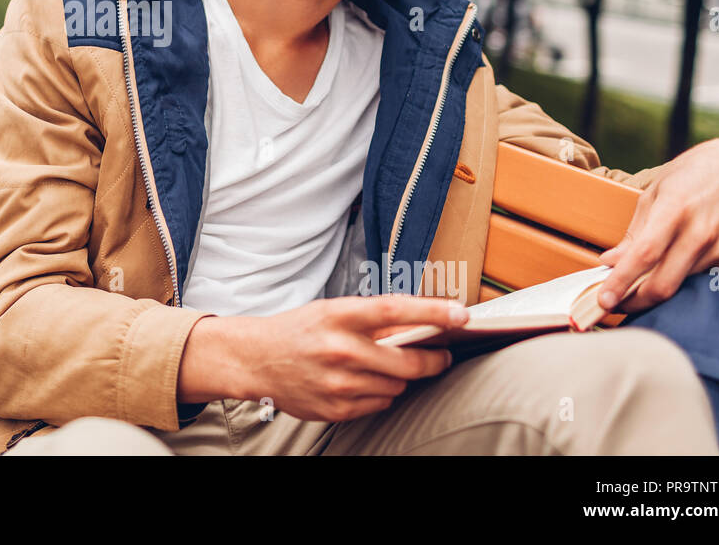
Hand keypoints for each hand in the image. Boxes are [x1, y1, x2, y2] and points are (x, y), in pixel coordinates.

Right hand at [178, 295, 468, 421]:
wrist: (256, 359)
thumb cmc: (298, 330)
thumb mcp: (332, 311)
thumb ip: (373, 319)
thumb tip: (422, 324)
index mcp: (339, 317)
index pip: (394, 311)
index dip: (432, 312)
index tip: (461, 314)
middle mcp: (340, 350)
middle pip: (408, 362)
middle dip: (434, 360)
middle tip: (442, 355)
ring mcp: (338, 383)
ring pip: (397, 386)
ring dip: (401, 378)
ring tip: (383, 366)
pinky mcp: (336, 408)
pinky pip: (380, 404)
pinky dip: (381, 394)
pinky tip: (364, 382)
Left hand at [596, 138, 718, 312]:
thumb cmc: (689, 175)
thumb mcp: (653, 195)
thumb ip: (633, 232)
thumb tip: (611, 261)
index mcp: (674, 210)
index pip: (644, 255)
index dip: (621, 281)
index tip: (604, 299)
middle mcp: (698, 232)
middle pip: (663, 283)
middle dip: (633, 302)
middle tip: (611, 304)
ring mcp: (716, 247)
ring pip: (678, 286)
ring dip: (650, 295)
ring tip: (628, 291)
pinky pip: (693, 279)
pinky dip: (672, 283)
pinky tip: (657, 278)